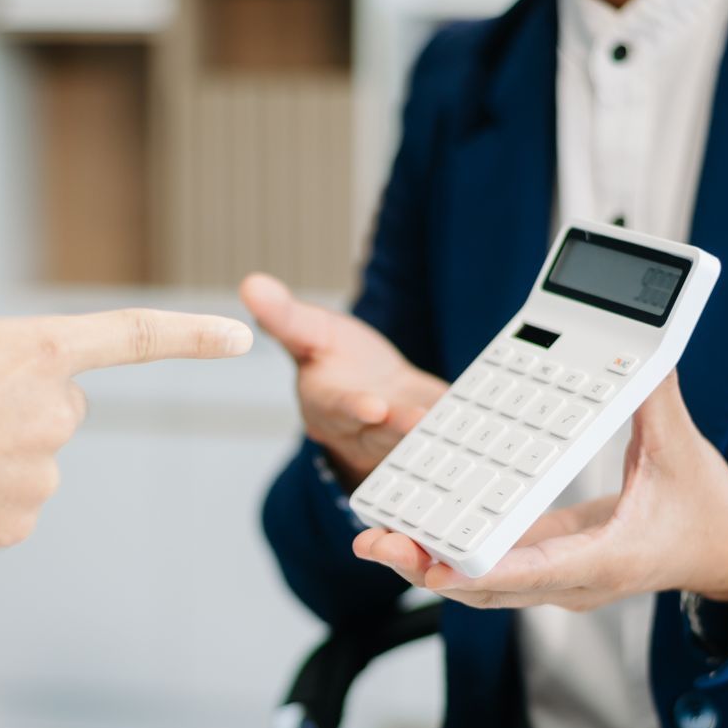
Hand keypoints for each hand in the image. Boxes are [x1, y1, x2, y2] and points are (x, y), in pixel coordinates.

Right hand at [0, 306, 252, 656]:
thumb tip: (14, 381)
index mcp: (41, 352)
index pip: (135, 336)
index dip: (191, 335)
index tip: (242, 338)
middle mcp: (56, 413)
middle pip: (63, 404)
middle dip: (24, 404)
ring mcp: (42, 475)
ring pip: (34, 455)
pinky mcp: (19, 523)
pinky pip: (11, 501)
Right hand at [241, 273, 447, 485]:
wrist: (375, 386)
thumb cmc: (338, 361)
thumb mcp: (311, 332)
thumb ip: (285, 316)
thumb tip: (250, 284)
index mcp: (325, 404)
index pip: (336, 408)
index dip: (353, 410)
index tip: (372, 407)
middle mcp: (359, 430)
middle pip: (376, 434)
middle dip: (396, 429)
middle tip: (417, 421)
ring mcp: (395, 440)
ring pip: (410, 443)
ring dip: (429, 434)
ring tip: (445, 420)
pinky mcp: (430, 440)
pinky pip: (445, 437)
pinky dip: (459, 428)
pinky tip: (476, 417)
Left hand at [353, 374, 727, 609]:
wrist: (727, 551)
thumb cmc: (706, 508)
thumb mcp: (681, 450)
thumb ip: (653, 399)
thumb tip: (637, 352)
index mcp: (607, 559)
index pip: (532, 572)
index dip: (480, 570)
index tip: (435, 567)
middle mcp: (575, 581)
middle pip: (488, 588)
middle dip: (429, 567)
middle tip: (376, 544)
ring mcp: (560, 580)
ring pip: (482, 586)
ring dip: (429, 564)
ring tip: (377, 540)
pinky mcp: (551, 568)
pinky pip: (493, 568)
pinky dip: (454, 553)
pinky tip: (415, 532)